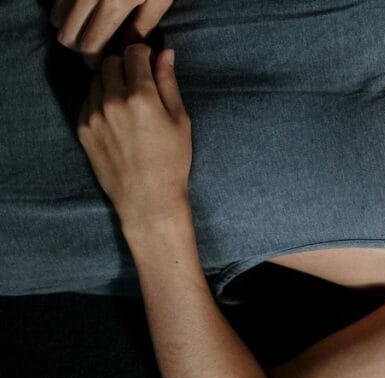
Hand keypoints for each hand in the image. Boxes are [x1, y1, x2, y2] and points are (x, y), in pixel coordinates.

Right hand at [50, 0, 173, 68]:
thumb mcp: (159, 1)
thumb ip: (141, 28)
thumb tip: (126, 52)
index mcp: (114, 2)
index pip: (90, 44)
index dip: (94, 59)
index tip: (103, 63)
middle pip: (67, 35)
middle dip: (80, 48)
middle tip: (96, 51)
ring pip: (57, 16)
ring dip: (71, 29)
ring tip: (91, 31)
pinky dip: (67, 10)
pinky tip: (86, 13)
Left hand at [77, 43, 191, 228]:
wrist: (147, 197)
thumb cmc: (171, 161)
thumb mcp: (180, 120)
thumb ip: (169, 83)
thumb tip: (165, 53)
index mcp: (141, 96)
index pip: (133, 53)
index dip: (144, 53)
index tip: (150, 62)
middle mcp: (113, 101)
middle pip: (111, 62)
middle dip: (125, 66)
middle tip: (139, 82)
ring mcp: (94, 114)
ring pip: (97, 80)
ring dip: (111, 82)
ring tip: (127, 102)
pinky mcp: (83, 127)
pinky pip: (89, 100)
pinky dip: (101, 100)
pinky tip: (117, 118)